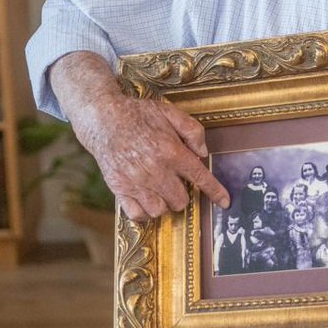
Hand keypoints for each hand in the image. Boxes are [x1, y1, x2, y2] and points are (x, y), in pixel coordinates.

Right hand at [50, 52, 230, 221]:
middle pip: (180, 200)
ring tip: (160, 188)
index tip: (225, 202)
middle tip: (175, 180)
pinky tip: (146, 198)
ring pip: (161, 210)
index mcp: (171, 151)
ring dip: (164, 203)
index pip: (200, 177)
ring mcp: (135, 182)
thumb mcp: (170, 112)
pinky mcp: (119, 188)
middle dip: (183, 193)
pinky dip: (145, 211)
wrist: (102, 118)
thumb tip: (203, 153)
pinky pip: (138, 214)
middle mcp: (155, 170)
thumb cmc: (138, 114)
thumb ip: (192, 131)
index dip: (215, 192)